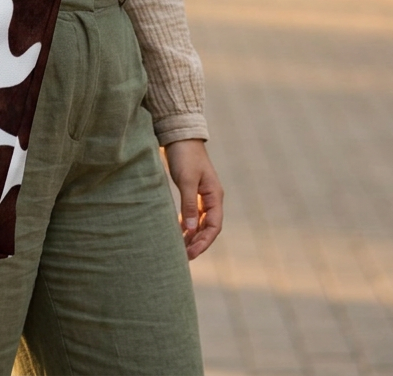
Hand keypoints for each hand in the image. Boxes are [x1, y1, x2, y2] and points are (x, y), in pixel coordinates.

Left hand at [163, 139, 222, 259]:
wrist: (179, 135)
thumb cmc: (184, 156)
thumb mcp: (187, 180)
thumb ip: (189, 205)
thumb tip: (191, 230)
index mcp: (215, 196)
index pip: (214, 226)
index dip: (204, 242)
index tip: (191, 254)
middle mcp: (211, 197)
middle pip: (208, 227)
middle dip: (198, 243)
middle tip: (184, 257)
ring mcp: (201, 195)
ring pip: (200, 222)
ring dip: (192, 235)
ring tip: (180, 249)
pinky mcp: (191, 191)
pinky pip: (192, 214)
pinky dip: (186, 224)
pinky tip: (177, 232)